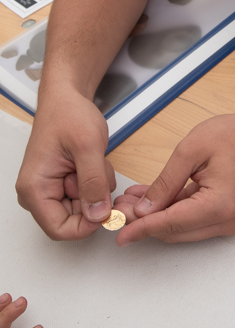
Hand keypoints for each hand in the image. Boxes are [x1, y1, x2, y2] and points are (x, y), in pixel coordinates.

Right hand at [16, 89, 116, 239]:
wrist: (66, 98)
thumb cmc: (69, 114)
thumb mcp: (87, 146)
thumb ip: (93, 183)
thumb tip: (98, 215)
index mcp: (35, 188)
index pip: (60, 230)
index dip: (87, 225)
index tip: (107, 208)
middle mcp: (38, 194)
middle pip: (73, 220)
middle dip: (93, 199)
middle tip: (98, 171)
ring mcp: (50, 189)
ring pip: (83, 208)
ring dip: (97, 188)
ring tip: (93, 161)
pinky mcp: (62, 184)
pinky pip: (86, 195)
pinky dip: (96, 182)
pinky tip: (92, 162)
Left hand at [114, 110, 234, 244]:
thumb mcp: (192, 150)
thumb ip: (165, 182)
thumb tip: (144, 209)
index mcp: (217, 205)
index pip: (170, 223)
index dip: (141, 229)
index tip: (118, 234)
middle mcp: (224, 220)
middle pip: (174, 231)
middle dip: (144, 222)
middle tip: (119, 209)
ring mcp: (227, 221)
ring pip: (181, 229)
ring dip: (155, 218)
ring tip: (131, 201)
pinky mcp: (225, 215)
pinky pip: (192, 220)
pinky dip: (171, 212)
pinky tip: (151, 199)